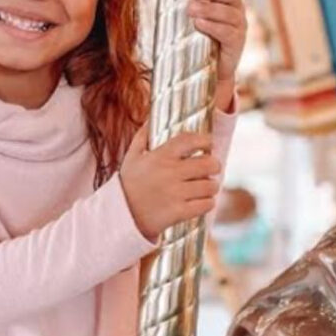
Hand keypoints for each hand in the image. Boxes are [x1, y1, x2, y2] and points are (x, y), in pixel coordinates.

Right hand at [120, 126, 221, 240]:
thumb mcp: (131, 158)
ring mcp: (175, 193)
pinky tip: (201, 202)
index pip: (190, 140)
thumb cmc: (128, 185)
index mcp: (160, 156)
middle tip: (211, 169)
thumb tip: (150, 118)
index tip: (209, 144)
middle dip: (214, 166)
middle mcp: (170, 173)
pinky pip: (206, 205)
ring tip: (205, 188)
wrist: (120, 216)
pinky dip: (207, 203)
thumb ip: (142, 137)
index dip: (205, 140)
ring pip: (210, 186)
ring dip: (211, 187)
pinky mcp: (178, 212)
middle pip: (208, 164)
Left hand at [188, 0, 246, 111]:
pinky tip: (199, 24)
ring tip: (190, 9)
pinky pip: (227, 32)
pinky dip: (212, 26)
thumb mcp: (194, 16)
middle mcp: (236, 8)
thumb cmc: (199, 38)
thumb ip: (189, 1)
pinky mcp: (236, 44)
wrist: (211, 71)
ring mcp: (239, 26)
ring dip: (208, 8)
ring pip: (228, 12)